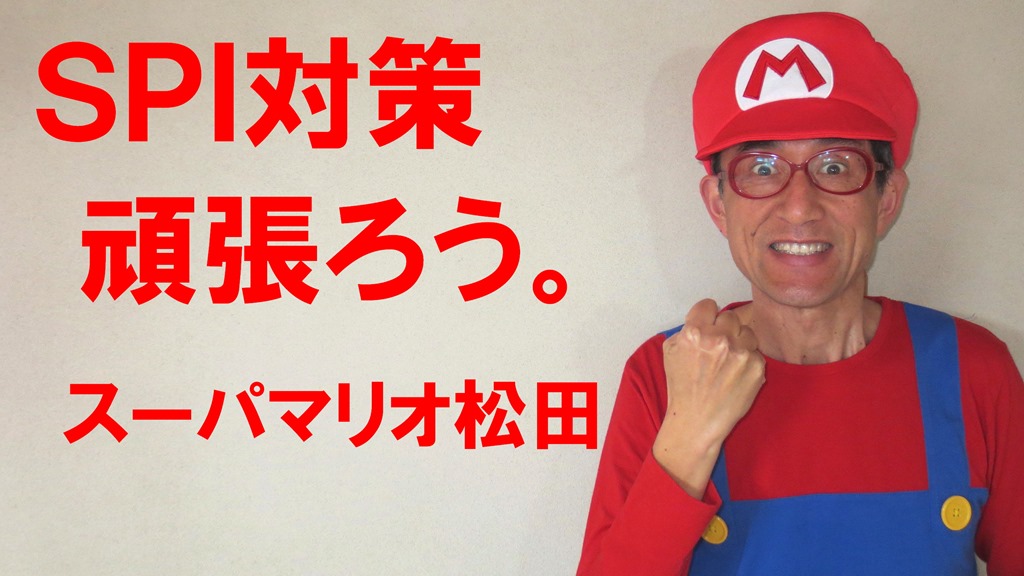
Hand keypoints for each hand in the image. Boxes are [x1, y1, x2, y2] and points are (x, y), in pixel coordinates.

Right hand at [653, 299, 765, 495]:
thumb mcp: (671, 351)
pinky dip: (748, 362)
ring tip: (728, 362)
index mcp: (695, 333)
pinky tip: (736, 375)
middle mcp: (719, 340)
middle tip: (718, 348)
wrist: (697, 421)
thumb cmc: (682, 388)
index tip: (708, 325)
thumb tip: (704, 318)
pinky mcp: (758, 368)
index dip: (707, 316)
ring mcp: (741, 353)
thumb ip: (687, 329)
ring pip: (747, 332)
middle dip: (724, 329)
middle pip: (730, 316)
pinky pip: (756, 352)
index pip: (709, 305)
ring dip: (740, 343)